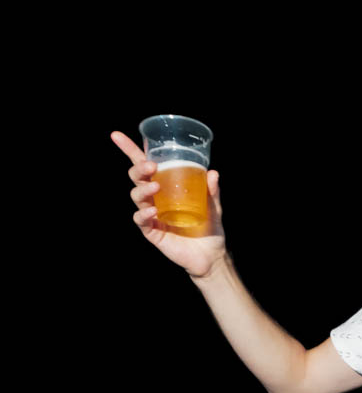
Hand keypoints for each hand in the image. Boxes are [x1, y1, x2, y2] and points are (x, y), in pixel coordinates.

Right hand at [112, 131, 227, 277]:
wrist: (211, 256)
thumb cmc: (209, 227)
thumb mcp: (213, 205)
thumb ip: (211, 190)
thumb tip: (212, 173)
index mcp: (165, 186)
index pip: (144, 166)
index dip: (130, 150)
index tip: (116, 135)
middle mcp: (155, 198)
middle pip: (136, 178)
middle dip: (138, 169)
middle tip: (151, 167)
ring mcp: (151, 214)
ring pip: (136, 196)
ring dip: (143, 189)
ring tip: (155, 187)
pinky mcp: (152, 231)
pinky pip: (141, 219)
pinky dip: (143, 213)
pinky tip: (153, 211)